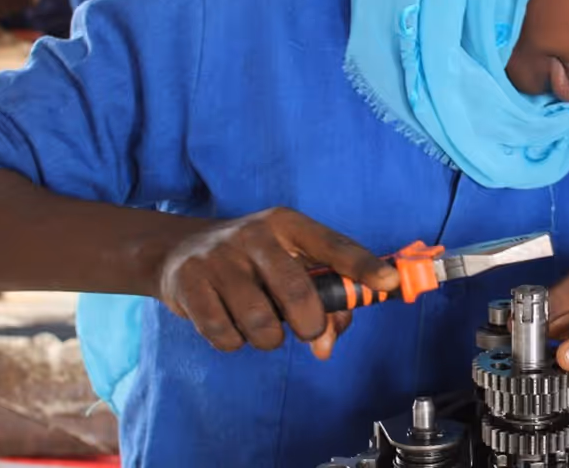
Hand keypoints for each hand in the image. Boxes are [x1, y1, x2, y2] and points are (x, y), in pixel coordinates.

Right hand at [156, 207, 397, 359]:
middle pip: (298, 291)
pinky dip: (234, 341)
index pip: (334, 245)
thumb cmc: (251, 262)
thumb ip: (321, 301)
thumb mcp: (288, 264)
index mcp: (288, 224)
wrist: (178, 251)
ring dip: (268, 339)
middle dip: (310, 324)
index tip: (390, 283)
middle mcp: (255, 234)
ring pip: (260, 321)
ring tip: (263, 327)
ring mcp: (219, 257)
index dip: (364, 266)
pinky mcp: (188, 283)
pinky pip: (224, 333)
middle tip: (307, 331)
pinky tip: (231, 325)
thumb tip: (326, 345)